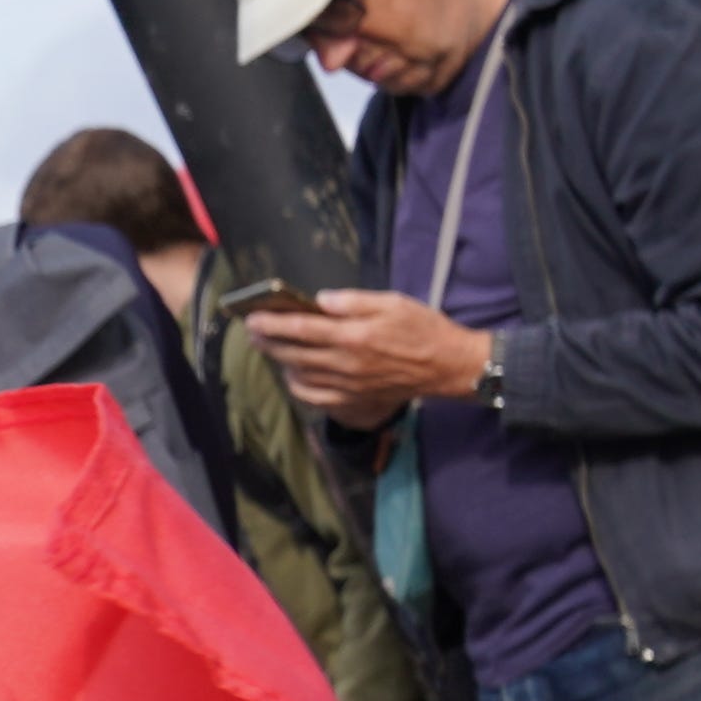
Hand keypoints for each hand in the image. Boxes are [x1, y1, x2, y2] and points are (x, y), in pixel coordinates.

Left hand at [245, 291, 493, 424]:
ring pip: (299, 375)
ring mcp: (348, 385)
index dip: (272, 323)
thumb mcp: (393, 303)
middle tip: (253, 330)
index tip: (253, 316)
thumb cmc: (422, 329)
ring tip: (270, 347)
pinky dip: (297, 386)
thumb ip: (353, 301)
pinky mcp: (354, 399)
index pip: (301, 328)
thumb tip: (320, 300)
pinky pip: (314, 398)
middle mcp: (346, 363)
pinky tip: (293, 374)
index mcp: (354, 335)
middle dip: (268, 341)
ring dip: (279, 361)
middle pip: (293, 353)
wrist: (448, 366)